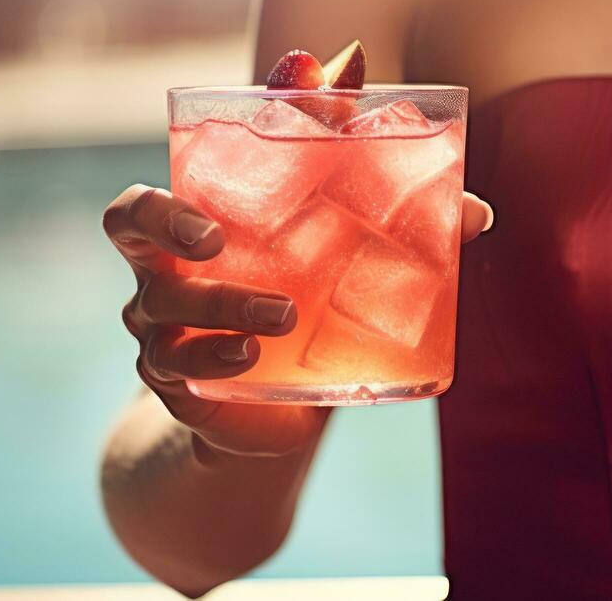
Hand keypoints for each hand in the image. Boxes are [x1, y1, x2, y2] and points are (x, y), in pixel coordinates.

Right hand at [103, 184, 494, 460]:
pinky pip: (184, 375)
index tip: (208, 205)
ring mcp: (167, 339)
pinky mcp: (188, 391)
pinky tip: (252, 358)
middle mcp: (165, 283)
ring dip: (223, 306)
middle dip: (169, 229)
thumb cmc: (307, 305)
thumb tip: (477, 211)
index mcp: (192, 236)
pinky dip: (217, 363)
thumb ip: (399, 224)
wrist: (280, 410)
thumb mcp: (340, 259)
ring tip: (284, 313)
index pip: (136, 208)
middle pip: (135, 241)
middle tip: (217, 239)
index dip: (157, 202)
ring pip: (168, 313)